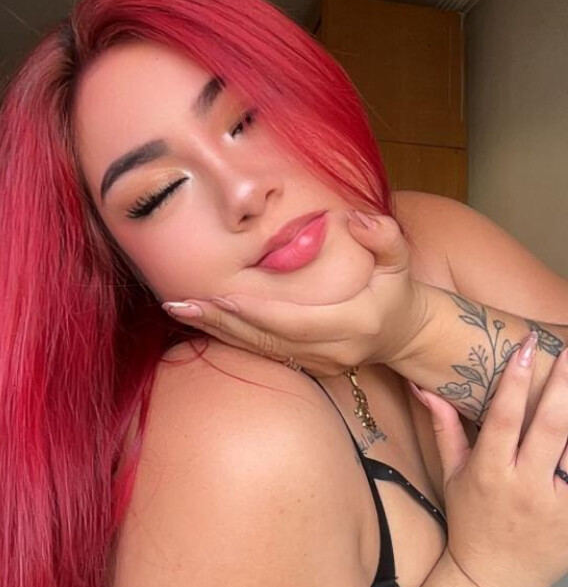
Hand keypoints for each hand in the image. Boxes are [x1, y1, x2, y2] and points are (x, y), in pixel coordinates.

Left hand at [162, 211, 427, 377]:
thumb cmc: (398, 290)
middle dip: (222, 322)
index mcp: (354, 324)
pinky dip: (231, 338)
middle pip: (268, 339)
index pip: (297, 321)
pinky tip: (203, 322)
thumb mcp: (400, 259)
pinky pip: (264, 353)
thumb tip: (358, 219)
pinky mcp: (308, 368)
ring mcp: (319, 365)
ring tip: (179, 311)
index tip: (222, 296)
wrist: (406, 335)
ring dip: (218, 332)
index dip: (257, 311)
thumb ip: (385, 236)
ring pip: (261, 350)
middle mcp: (332, 352)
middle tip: (180, 305)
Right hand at [415, 334, 567, 586]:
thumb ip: (444, 427)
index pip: (505, 416)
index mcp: (490, 471)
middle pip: (550, 427)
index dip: (516, 380)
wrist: (493, 582)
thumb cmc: (471, 521)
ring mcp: (557, 506)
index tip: (527, 347)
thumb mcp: (451, 474)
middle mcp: (525, 486)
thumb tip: (423, 385)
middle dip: (563, 385)